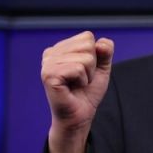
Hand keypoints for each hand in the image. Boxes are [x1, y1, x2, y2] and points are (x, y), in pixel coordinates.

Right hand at [40, 31, 113, 152]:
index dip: (95, 56)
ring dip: (87, 75)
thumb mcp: (101, 68)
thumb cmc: (88, 92)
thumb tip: (102, 43)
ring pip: (85, 57)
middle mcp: (51, 53)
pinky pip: (78, 69)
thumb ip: (105, 52)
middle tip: (81, 79)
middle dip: (92, 65)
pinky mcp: (49, 75)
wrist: (80, 115)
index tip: (85, 71)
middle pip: (87, 45)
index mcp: (60, 48)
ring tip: (77, 84)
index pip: (87, 37)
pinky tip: (72, 88)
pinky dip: (82, 80)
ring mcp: (47, 63)